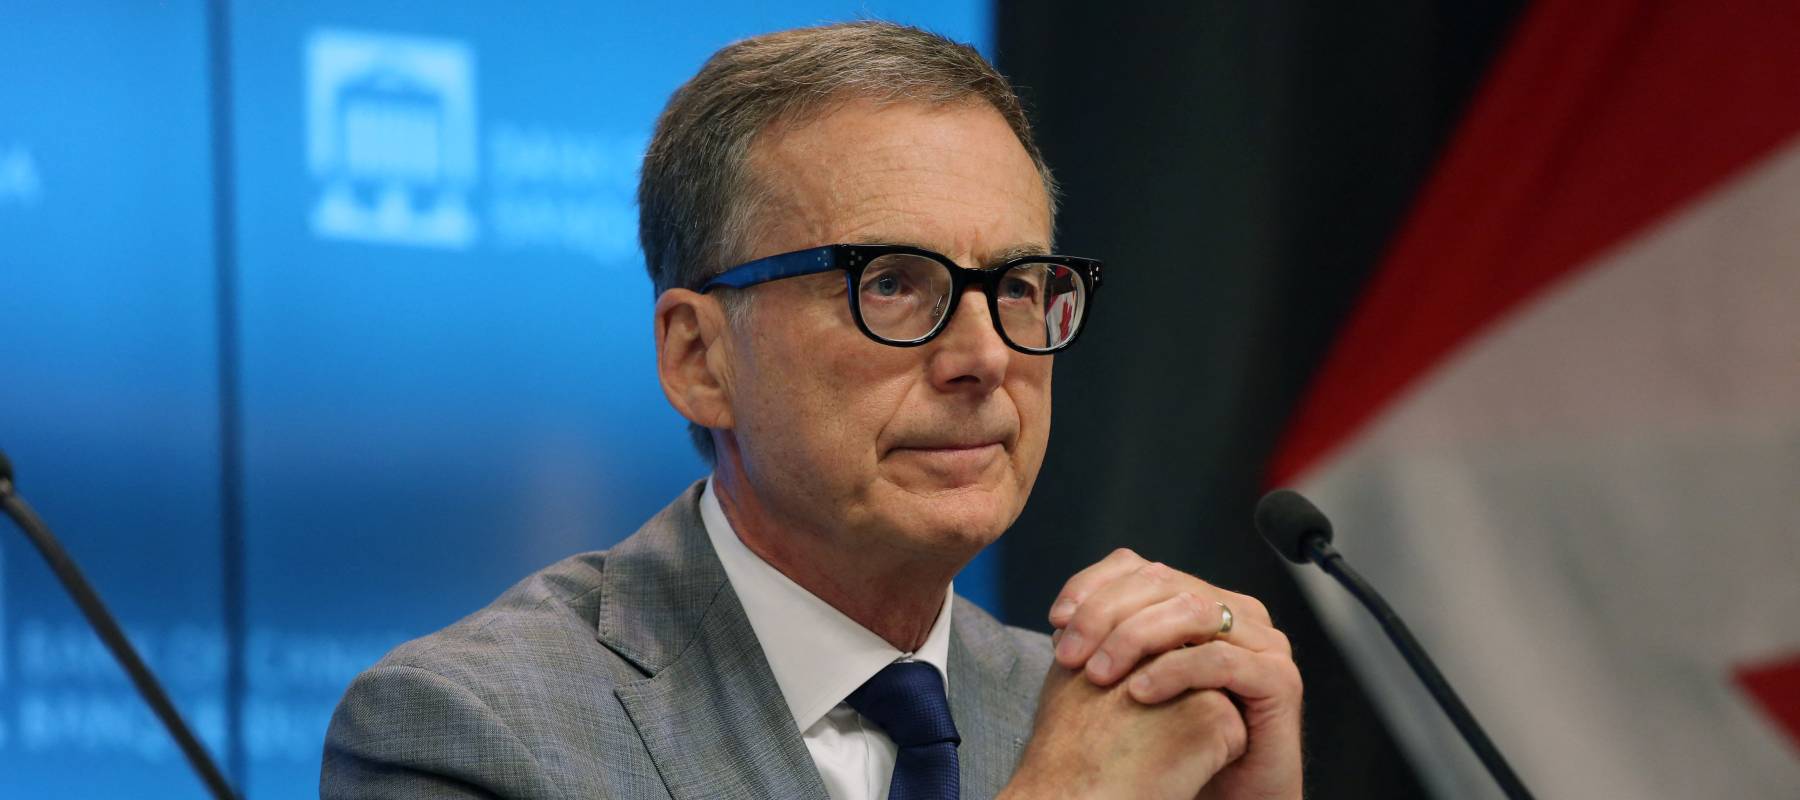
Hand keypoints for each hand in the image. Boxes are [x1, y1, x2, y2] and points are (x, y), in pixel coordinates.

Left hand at [1048, 549, 1302, 799]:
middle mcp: (1234, 611)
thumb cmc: (1179, 742)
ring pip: (1190, 613)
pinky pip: (1220, 661)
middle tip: (1071, 654)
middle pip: (1161, 583)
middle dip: (1105, 614)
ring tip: (1098, 674)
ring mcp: (1262, 641)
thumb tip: (1063, 621)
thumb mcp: (1133, 681)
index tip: (1057, 619)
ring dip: (1134, 638)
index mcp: (1198, 601)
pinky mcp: (1278, 679)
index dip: (1092, 586)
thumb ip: (1108, 644)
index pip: (1138, 567)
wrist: (1230, 797)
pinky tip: (1139, 692)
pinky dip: (1173, 671)